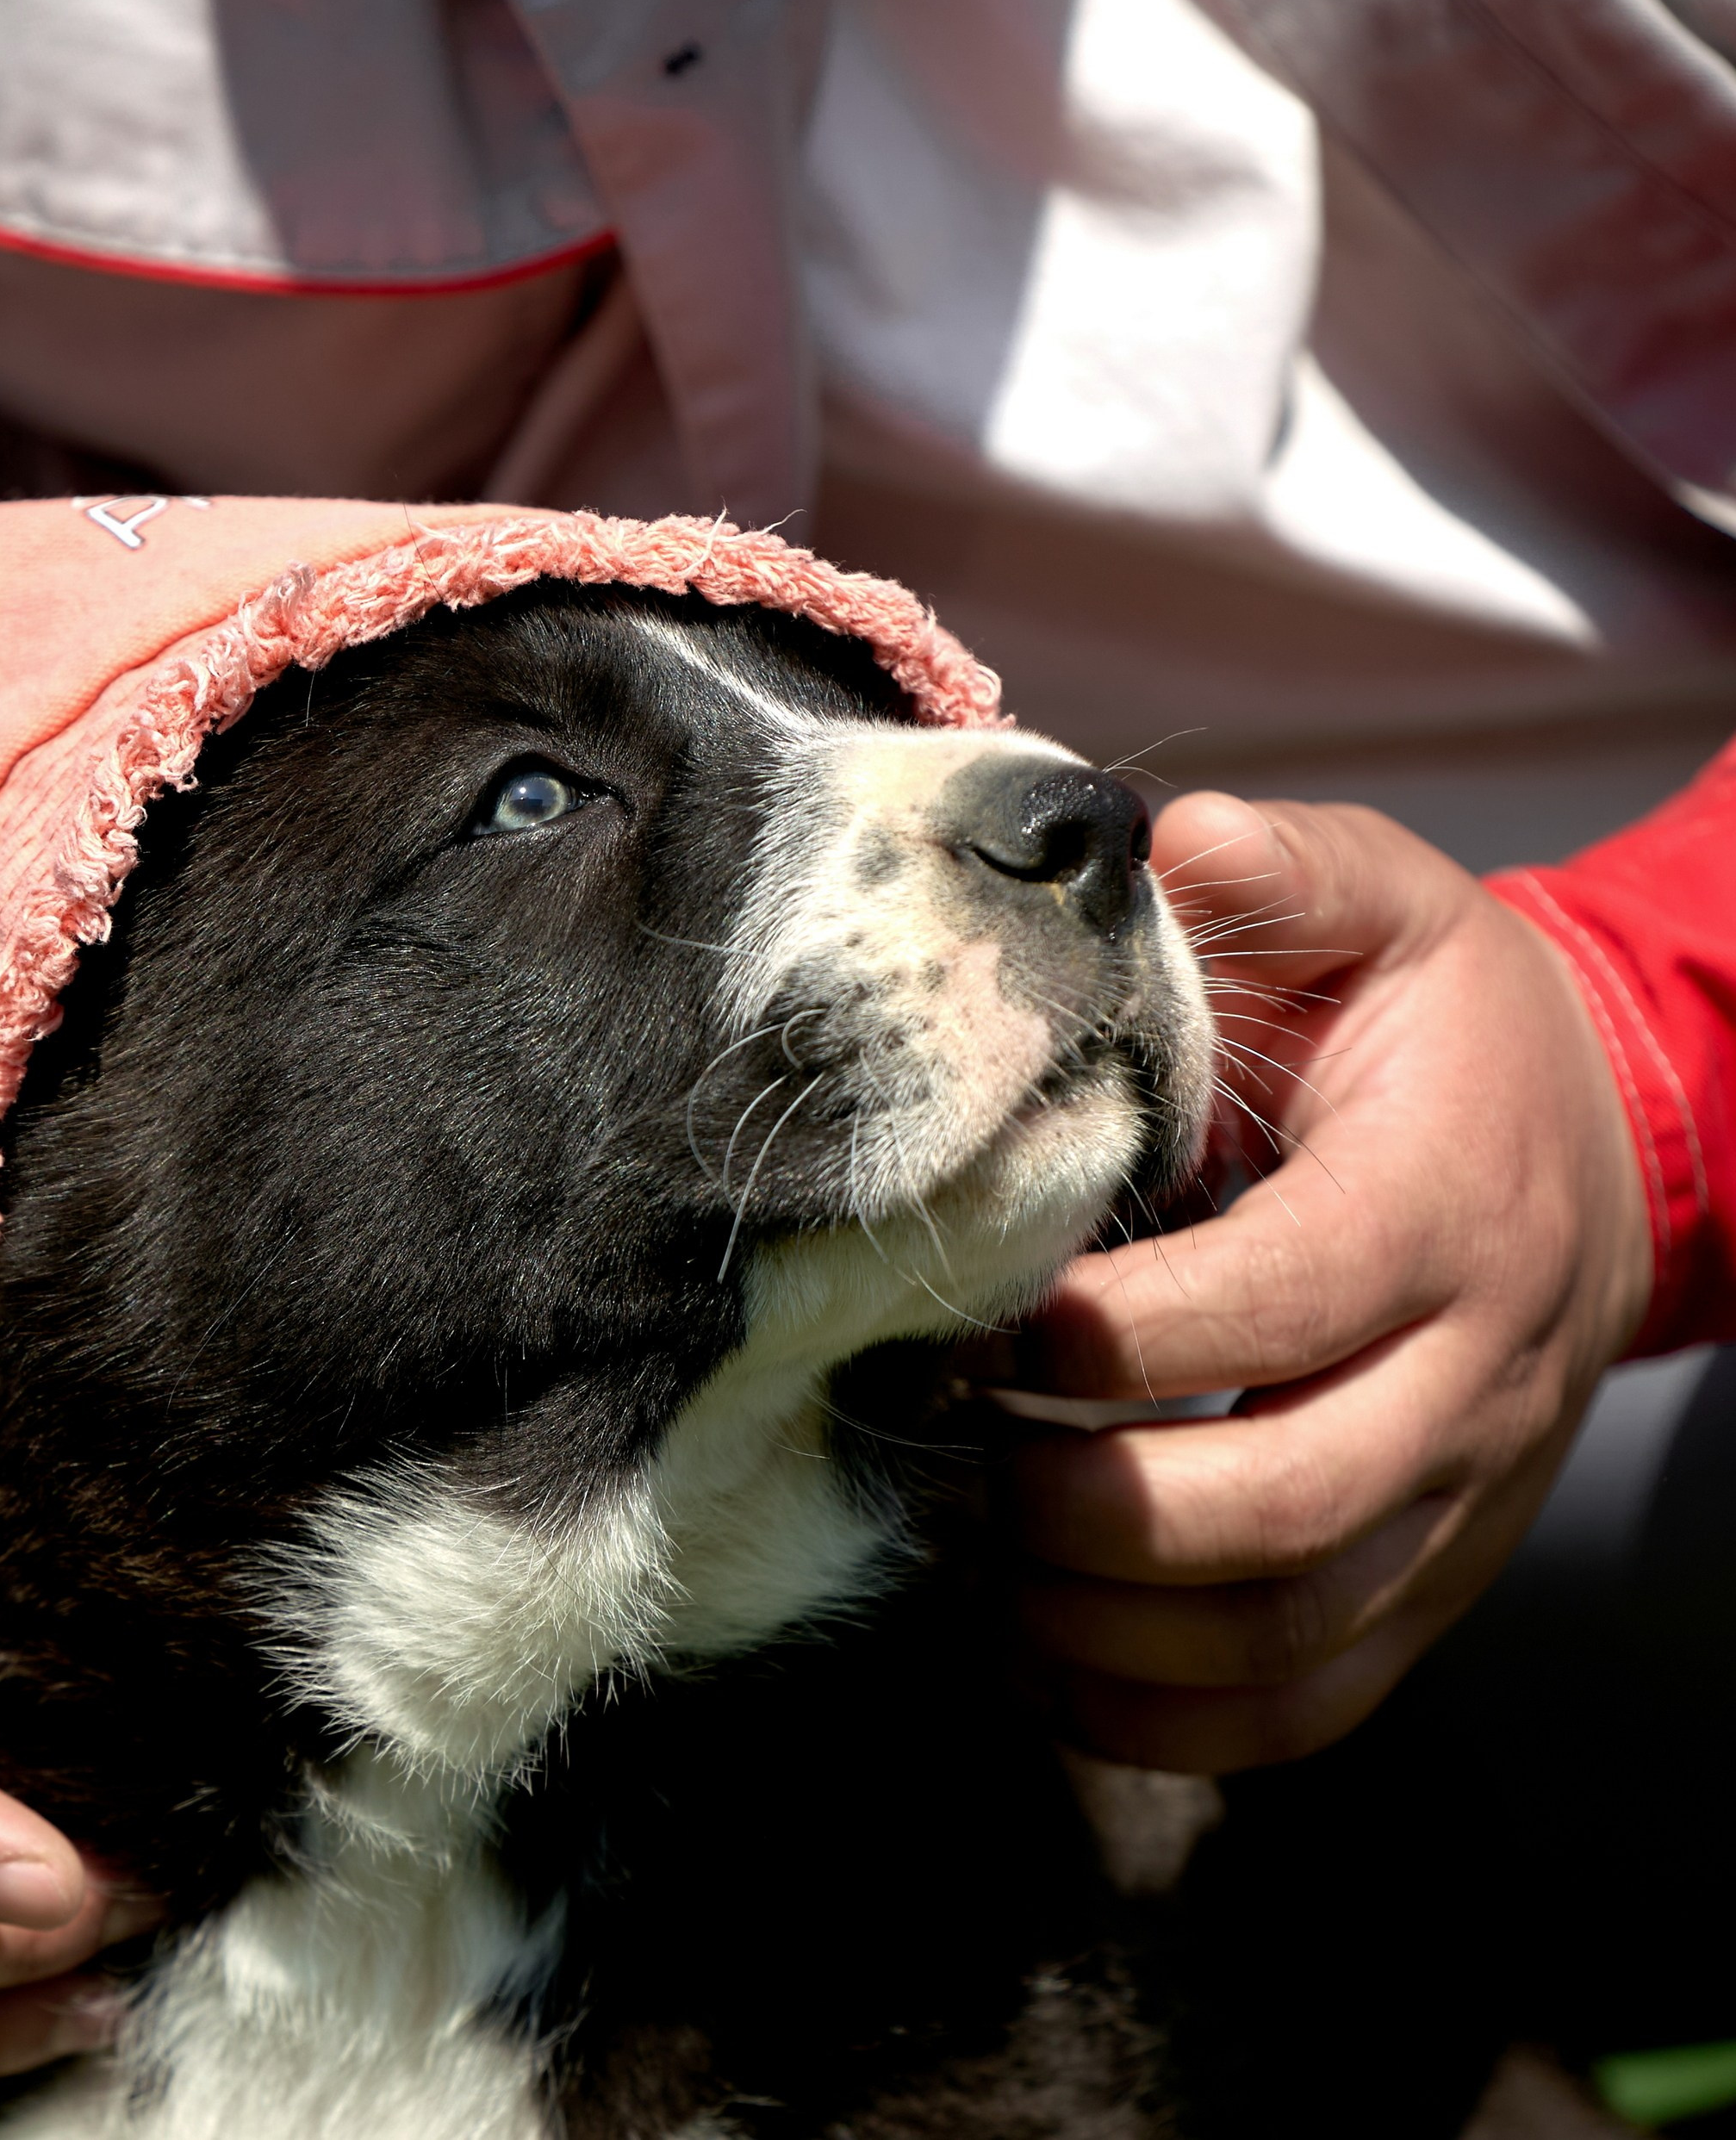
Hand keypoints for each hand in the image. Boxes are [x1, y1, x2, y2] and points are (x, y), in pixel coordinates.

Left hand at [974, 793, 1652, 1772]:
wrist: (1597, 1150)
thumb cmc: (1445, 1029)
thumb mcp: (1391, 907)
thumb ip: (1288, 872)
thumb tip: (1172, 841)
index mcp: (1440, 1208)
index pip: (1277, 1302)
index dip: (1114, 1336)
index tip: (982, 1320)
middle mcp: (1469, 1378)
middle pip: (1283, 1502)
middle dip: (1090, 1503)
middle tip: (960, 1455)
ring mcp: (1461, 1499)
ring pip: (1294, 1631)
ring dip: (1112, 1631)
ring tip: (983, 1569)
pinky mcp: (1435, 1573)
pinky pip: (1317, 1698)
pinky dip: (1172, 1716)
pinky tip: (1050, 1664)